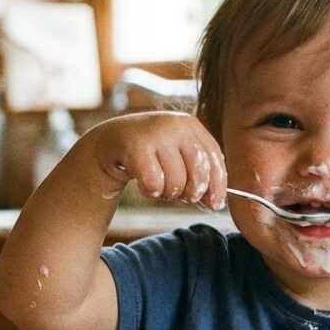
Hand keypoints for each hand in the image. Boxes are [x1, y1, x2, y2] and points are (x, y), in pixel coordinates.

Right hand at [91, 111, 226, 208]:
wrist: (111, 141)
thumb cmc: (152, 153)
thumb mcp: (177, 154)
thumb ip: (198, 172)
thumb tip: (216, 202)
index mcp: (191, 125)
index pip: (214, 158)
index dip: (217, 185)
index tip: (215, 204)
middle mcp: (175, 125)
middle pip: (198, 173)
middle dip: (192, 193)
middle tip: (181, 196)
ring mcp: (155, 134)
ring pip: (176, 182)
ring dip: (167, 193)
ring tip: (158, 185)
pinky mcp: (135, 147)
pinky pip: (154, 185)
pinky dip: (150, 192)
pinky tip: (143, 183)